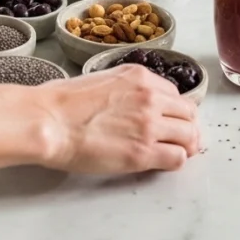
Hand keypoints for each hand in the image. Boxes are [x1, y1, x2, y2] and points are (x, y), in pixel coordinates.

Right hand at [37, 64, 200, 172]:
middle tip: (178, 139)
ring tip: (174, 153)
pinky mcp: (143, 152)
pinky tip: (162, 163)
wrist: (49, 121)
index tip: (168, 120)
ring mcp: (149, 125)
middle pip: (188, 114)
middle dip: (185, 127)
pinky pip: (177, 158)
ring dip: (184, 145)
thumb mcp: (101, 79)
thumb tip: (129, 103)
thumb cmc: (62, 102)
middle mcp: (149, 97)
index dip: (173, 110)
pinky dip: (174, 161)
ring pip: (189, 136)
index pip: (174, 94)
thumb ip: (125, 89)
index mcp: (139, 77)